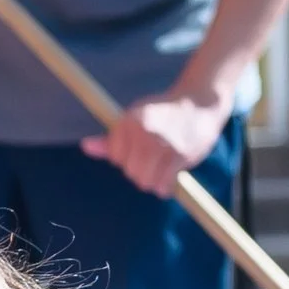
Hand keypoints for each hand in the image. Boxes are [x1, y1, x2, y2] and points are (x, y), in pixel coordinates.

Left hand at [82, 88, 232, 197]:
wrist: (202, 101)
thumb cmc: (165, 114)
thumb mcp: (136, 120)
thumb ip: (112, 140)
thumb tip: (86, 146)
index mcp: (129, 120)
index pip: (116, 158)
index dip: (128, 159)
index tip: (142, 150)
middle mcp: (143, 131)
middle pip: (130, 172)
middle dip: (141, 171)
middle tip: (156, 159)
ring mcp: (162, 143)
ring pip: (144, 181)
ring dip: (153, 181)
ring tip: (163, 168)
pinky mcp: (180, 154)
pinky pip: (162, 184)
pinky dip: (165, 187)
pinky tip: (170, 176)